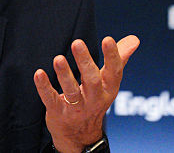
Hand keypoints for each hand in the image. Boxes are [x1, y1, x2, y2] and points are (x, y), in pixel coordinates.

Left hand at [33, 35, 139, 152]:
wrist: (80, 136)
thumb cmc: (94, 100)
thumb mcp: (108, 83)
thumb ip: (119, 59)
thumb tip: (134, 39)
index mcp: (108, 89)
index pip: (114, 73)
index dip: (112, 57)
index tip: (108, 39)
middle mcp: (94, 100)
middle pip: (92, 80)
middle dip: (84, 62)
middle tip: (77, 42)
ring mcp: (76, 108)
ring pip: (71, 92)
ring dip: (64, 75)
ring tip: (58, 58)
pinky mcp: (58, 113)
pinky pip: (51, 99)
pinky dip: (44, 87)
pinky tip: (39, 73)